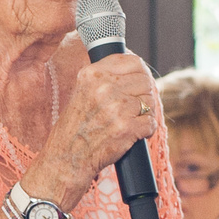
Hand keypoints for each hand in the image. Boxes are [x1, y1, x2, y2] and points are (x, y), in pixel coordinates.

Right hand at [34, 51, 160, 199]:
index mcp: (92, 74)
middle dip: (143, 95)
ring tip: (129, 121)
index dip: (140, 72)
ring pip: (149, 102)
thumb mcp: (82, 91)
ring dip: (144, 113)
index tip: (138, 82)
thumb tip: (136, 68)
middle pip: (145, 80)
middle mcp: (104, 87)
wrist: (67, 158)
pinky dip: (145, 130)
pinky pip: (150, 122)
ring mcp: (116, 107)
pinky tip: (132, 133)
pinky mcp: (127, 127)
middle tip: (134, 107)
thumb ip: (104, 77)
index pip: (132, 61)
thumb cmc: (76, 126)